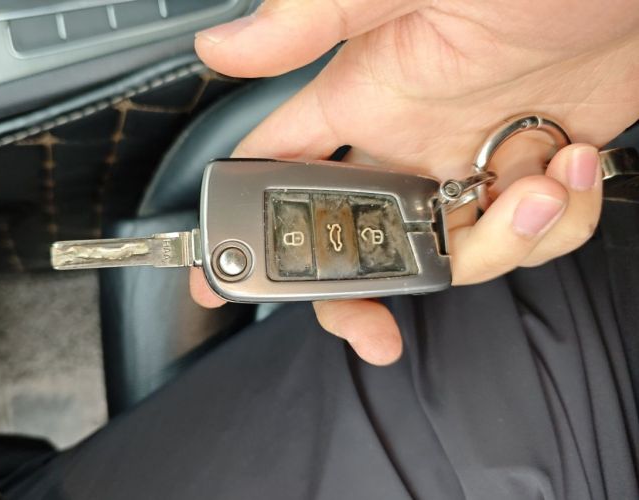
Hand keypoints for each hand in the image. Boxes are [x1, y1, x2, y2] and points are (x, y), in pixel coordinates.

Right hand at [190, 0, 638, 364]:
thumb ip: (313, 19)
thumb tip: (221, 46)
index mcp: (362, 95)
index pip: (274, 167)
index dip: (240, 223)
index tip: (220, 278)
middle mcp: (406, 139)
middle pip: (353, 238)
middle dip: (358, 290)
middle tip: (373, 323)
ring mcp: (466, 162)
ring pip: (447, 254)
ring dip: (496, 247)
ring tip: (533, 186)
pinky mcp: (527, 174)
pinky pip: (523, 238)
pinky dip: (556, 226)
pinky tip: (572, 166)